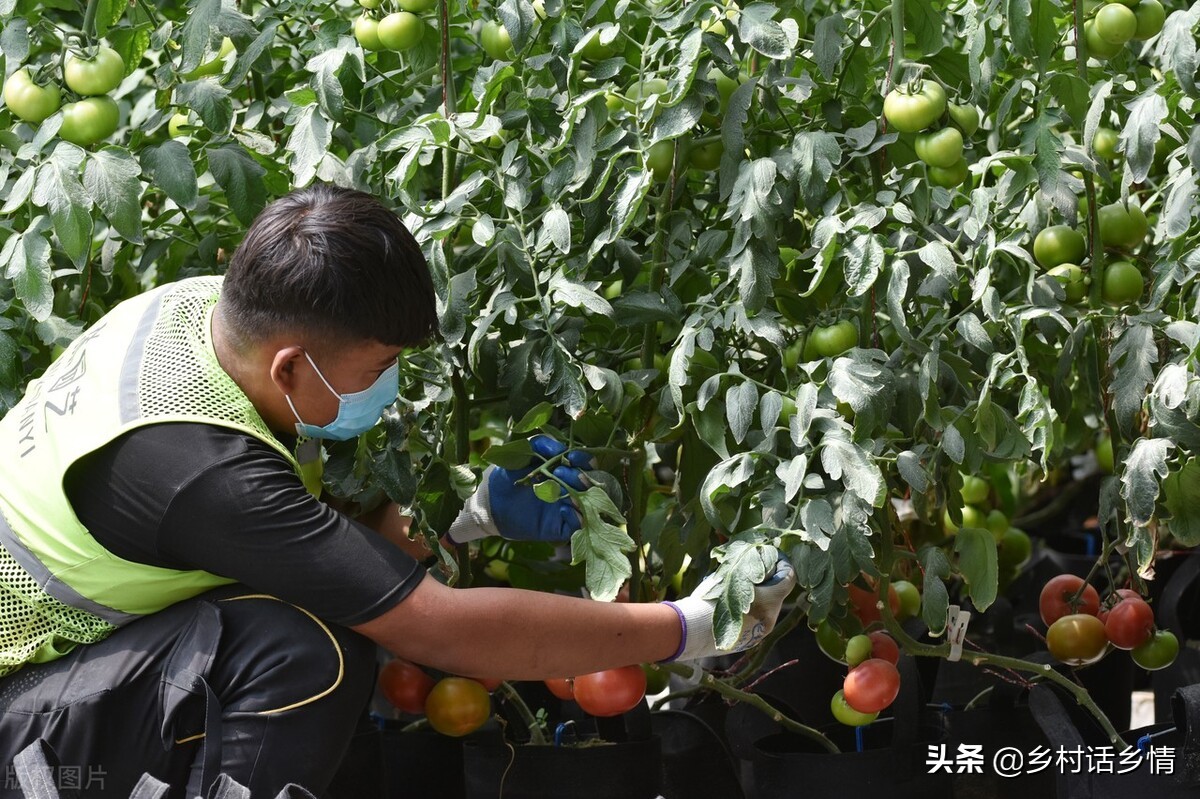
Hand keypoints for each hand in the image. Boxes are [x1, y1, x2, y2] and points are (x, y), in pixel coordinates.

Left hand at [447, 435, 592, 543]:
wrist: (488, 504)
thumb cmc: (503, 476)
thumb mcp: (520, 454)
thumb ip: (540, 445)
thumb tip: (562, 449)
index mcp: (561, 470)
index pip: (584, 463)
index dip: (584, 459)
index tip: (574, 457)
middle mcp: (567, 488)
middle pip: (589, 483)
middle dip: (579, 477)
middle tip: (561, 473)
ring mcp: (564, 508)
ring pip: (588, 504)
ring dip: (581, 497)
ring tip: (565, 492)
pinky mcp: (558, 527)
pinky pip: (577, 525)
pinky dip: (575, 517)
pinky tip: (563, 508)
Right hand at [662, 557, 795, 661]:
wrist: (692, 630)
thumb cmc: (710, 599)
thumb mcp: (728, 576)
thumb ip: (745, 567)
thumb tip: (750, 555)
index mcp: (770, 601)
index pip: (789, 577)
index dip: (782, 565)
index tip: (772, 558)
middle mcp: (770, 619)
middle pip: (778, 595)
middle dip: (769, 582)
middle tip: (752, 572)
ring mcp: (760, 633)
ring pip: (767, 609)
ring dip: (759, 598)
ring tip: (739, 590)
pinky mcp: (750, 642)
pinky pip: (756, 622)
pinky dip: (750, 613)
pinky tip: (733, 608)